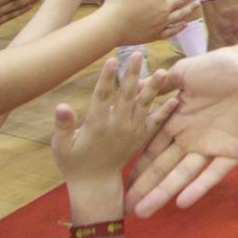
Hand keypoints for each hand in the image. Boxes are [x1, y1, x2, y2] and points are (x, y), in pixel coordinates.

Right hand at [51, 52, 175, 194]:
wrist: (96, 184)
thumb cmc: (74, 163)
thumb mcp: (61, 146)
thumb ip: (63, 126)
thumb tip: (61, 105)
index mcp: (96, 125)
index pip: (102, 95)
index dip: (107, 77)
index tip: (113, 59)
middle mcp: (117, 126)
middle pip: (126, 94)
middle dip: (132, 73)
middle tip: (139, 53)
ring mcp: (132, 132)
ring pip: (144, 105)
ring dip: (153, 88)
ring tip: (163, 72)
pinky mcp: (142, 138)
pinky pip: (156, 123)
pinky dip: (166, 111)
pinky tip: (176, 99)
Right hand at [98, 0, 202, 46]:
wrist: (110, 27)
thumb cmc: (118, 3)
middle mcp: (163, 9)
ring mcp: (161, 23)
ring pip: (180, 15)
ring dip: (190, 9)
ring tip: (198, 4)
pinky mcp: (156, 35)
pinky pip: (172, 31)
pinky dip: (180, 27)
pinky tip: (185, 25)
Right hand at [127, 46, 237, 216]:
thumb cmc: (221, 67)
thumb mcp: (185, 73)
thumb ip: (160, 85)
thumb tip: (134, 87)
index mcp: (178, 121)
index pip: (152, 149)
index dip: (138, 167)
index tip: (120, 183)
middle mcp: (192, 138)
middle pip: (163, 168)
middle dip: (144, 188)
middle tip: (124, 208)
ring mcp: (212, 147)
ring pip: (183, 175)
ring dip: (164, 193)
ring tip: (143, 211)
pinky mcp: (234, 152)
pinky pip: (214, 174)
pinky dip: (199, 187)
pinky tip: (182, 202)